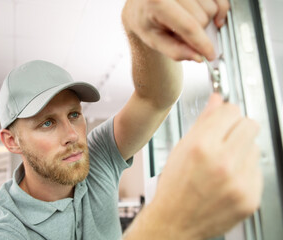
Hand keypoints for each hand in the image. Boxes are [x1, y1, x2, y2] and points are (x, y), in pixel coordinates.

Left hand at [122, 0, 229, 60]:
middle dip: (197, 33)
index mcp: (157, 2)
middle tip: (182, 33)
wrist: (141, 2)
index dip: (202, 43)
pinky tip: (211, 16)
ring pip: (211, 8)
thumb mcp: (152, 38)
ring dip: (204, 20)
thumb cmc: (144, 18)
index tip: (210, 55)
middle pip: (203, 18)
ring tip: (186, 21)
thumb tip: (197, 56)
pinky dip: (219, 8)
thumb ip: (174, 50)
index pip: (188, 25)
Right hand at [150, 94, 262, 238]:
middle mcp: (223, 164)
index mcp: (201, 147)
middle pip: (250, 125)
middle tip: (224, 139)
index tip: (223, 118)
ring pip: (255, 148)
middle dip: (237, 128)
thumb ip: (203, 121)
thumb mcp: (181, 148)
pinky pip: (257, 170)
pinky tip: (228, 178)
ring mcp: (240, 182)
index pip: (231, 111)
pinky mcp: (251, 198)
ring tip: (222, 164)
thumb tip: (217, 100)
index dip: (225, 113)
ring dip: (241, 150)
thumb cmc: (174, 187)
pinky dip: (245, 171)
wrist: (176, 221)